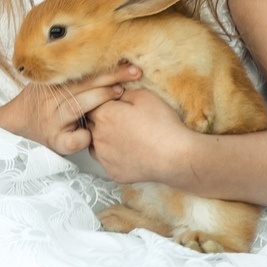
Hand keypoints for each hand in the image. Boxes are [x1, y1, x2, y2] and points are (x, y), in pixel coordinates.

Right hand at [0, 64, 139, 156]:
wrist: (13, 126)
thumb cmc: (39, 104)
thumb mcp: (50, 85)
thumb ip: (72, 78)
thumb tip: (109, 65)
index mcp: (51, 84)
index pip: (80, 73)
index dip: (105, 69)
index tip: (127, 64)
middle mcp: (50, 100)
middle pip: (82, 85)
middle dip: (111, 78)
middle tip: (134, 73)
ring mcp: (52, 120)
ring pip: (77, 106)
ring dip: (100, 98)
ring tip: (119, 93)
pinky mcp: (54, 140)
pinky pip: (73, 139)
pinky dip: (84, 137)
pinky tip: (91, 135)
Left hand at [83, 86, 198, 186]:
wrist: (175, 156)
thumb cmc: (162, 125)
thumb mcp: (145, 96)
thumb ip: (123, 93)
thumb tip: (116, 96)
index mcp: (103, 115)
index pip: (91, 105)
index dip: (103, 103)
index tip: (115, 105)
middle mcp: (98, 136)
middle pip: (90, 125)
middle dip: (101, 120)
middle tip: (121, 121)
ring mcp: (104, 157)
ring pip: (95, 144)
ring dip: (104, 139)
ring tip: (125, 137)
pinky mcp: (112, 172)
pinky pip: (106, 161)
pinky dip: (114, 156)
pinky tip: (129, 152)